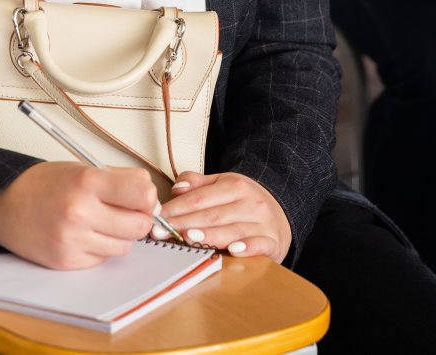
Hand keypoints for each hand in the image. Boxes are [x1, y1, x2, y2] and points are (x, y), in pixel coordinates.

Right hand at [0, 162, 157, 268]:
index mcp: (87, 182)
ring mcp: (72, 240)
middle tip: (125, 212)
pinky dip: (99, 249)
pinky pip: (102, 259)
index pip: (144, 195)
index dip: (148, 198)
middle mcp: (80, 212)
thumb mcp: (83, 168)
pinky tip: (83, 234)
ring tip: (100, 222)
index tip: (141, 198)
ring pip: (124, 247)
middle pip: (139, 226)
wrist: (3, 204)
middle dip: (137, 219)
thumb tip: (152, 197)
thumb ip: (121, 180)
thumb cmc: (44, 185)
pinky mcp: (66, 261)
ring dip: (119, 236)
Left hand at [158, 171, 291, 262]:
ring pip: (232, 229)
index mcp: (234, 186)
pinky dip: (248, 247)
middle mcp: (250, 202)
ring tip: (189, 238)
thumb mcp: (223, 185)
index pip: (199, 198)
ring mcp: (262, 222)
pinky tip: (233, 250)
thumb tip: (177, 188)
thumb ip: (198, 184)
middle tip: (162, 234)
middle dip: (184, 224)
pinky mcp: (272, 241)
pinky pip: (260, 244)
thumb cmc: (243, 202)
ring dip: (210, 235)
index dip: (175, 209)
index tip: (156, 219)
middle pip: (212, 215)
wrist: (280, 213)